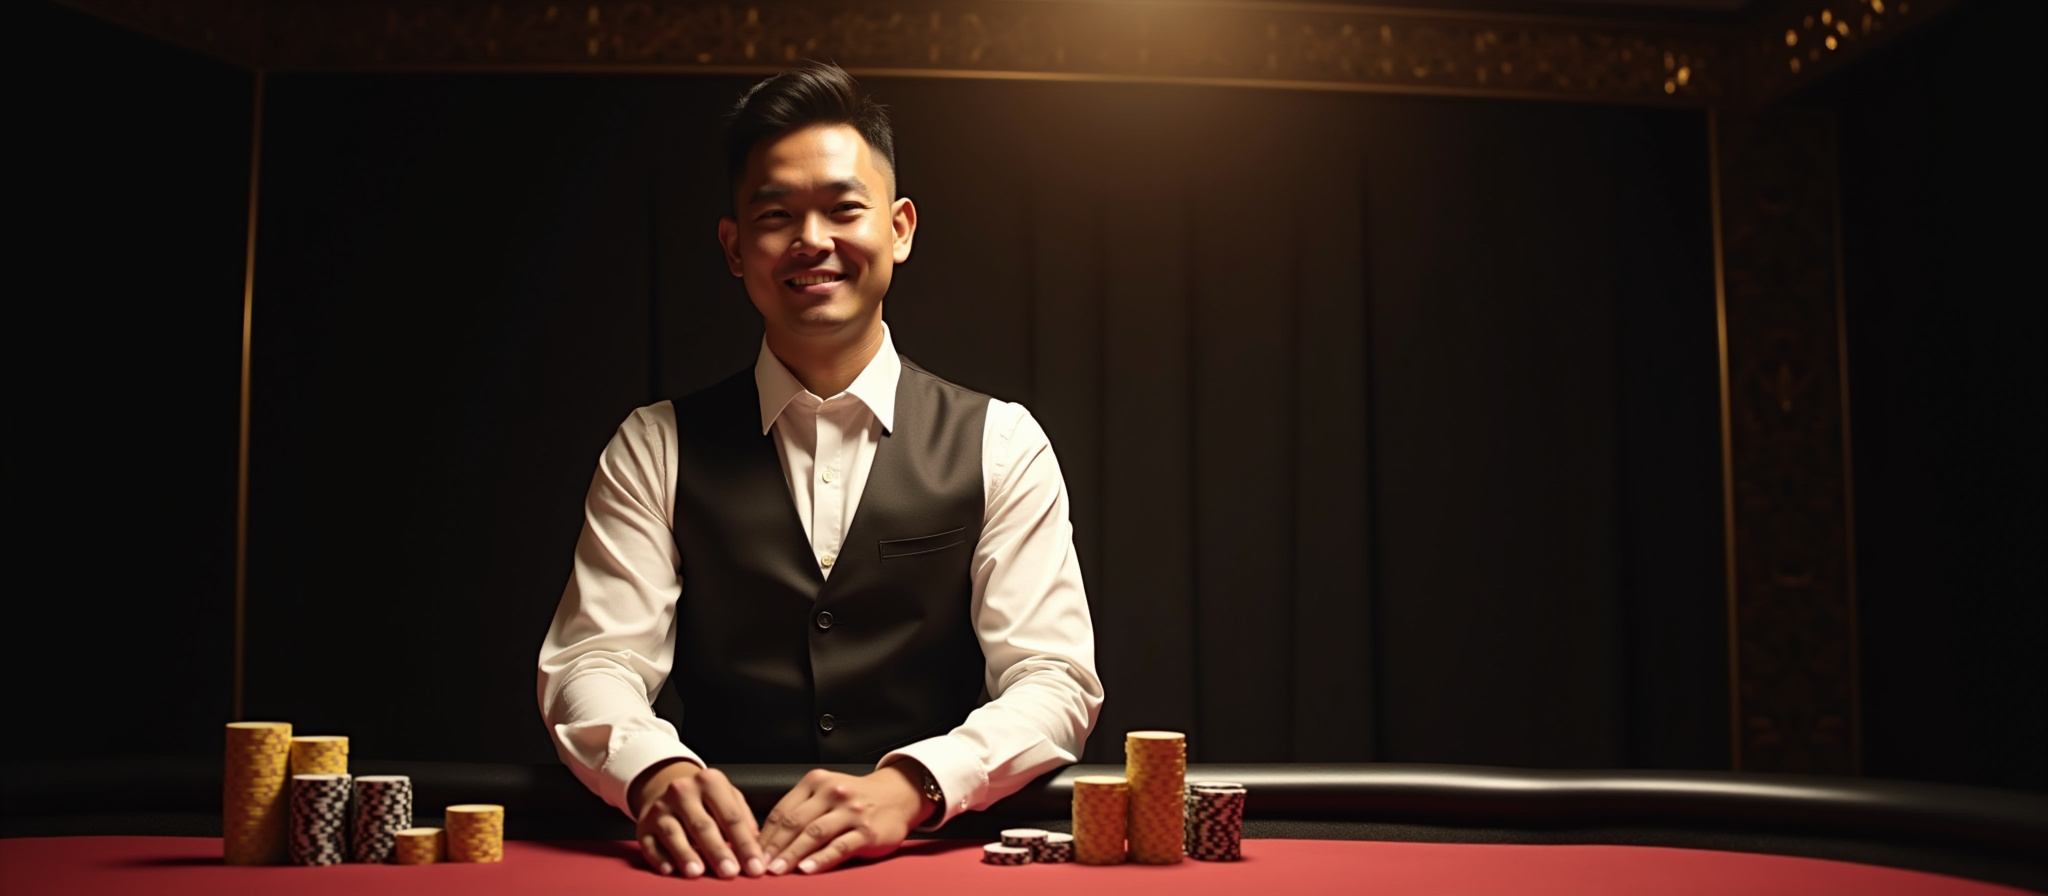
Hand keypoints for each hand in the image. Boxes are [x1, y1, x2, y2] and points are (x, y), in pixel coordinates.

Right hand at [629, 759, 765, 878]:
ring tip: (698, 872)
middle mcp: (682, 791)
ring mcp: (660, 808)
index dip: (745, 843)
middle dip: (718, 851)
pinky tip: (669, 870)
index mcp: (709, 782)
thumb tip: (757, 845)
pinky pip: (650, 844)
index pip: (731, 816)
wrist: (664, 785)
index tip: (755, 866)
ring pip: (674, 833)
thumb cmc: (704, 798)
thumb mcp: (727, 797)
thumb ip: (743, 818)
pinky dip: (659, 858)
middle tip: (731, 872)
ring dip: (686, 854)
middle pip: (703, 825)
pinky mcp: (643, 825)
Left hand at [759, 764, 935, 874]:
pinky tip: (807, 869)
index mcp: (817, 781)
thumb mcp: (826, 792)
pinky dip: (820, 859)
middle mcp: (834, 792)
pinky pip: (839, 846)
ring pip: (814, 834)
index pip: (783, 810)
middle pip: (795, 822)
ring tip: (777, 869)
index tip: (753, 852)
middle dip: (774, 847)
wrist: (897, 795)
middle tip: (759, 865)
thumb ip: (801, 809)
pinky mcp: (867, 831)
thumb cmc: (855, 798)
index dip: (765, 834)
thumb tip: (767, 839)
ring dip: (792, 854)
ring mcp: (852, 811)